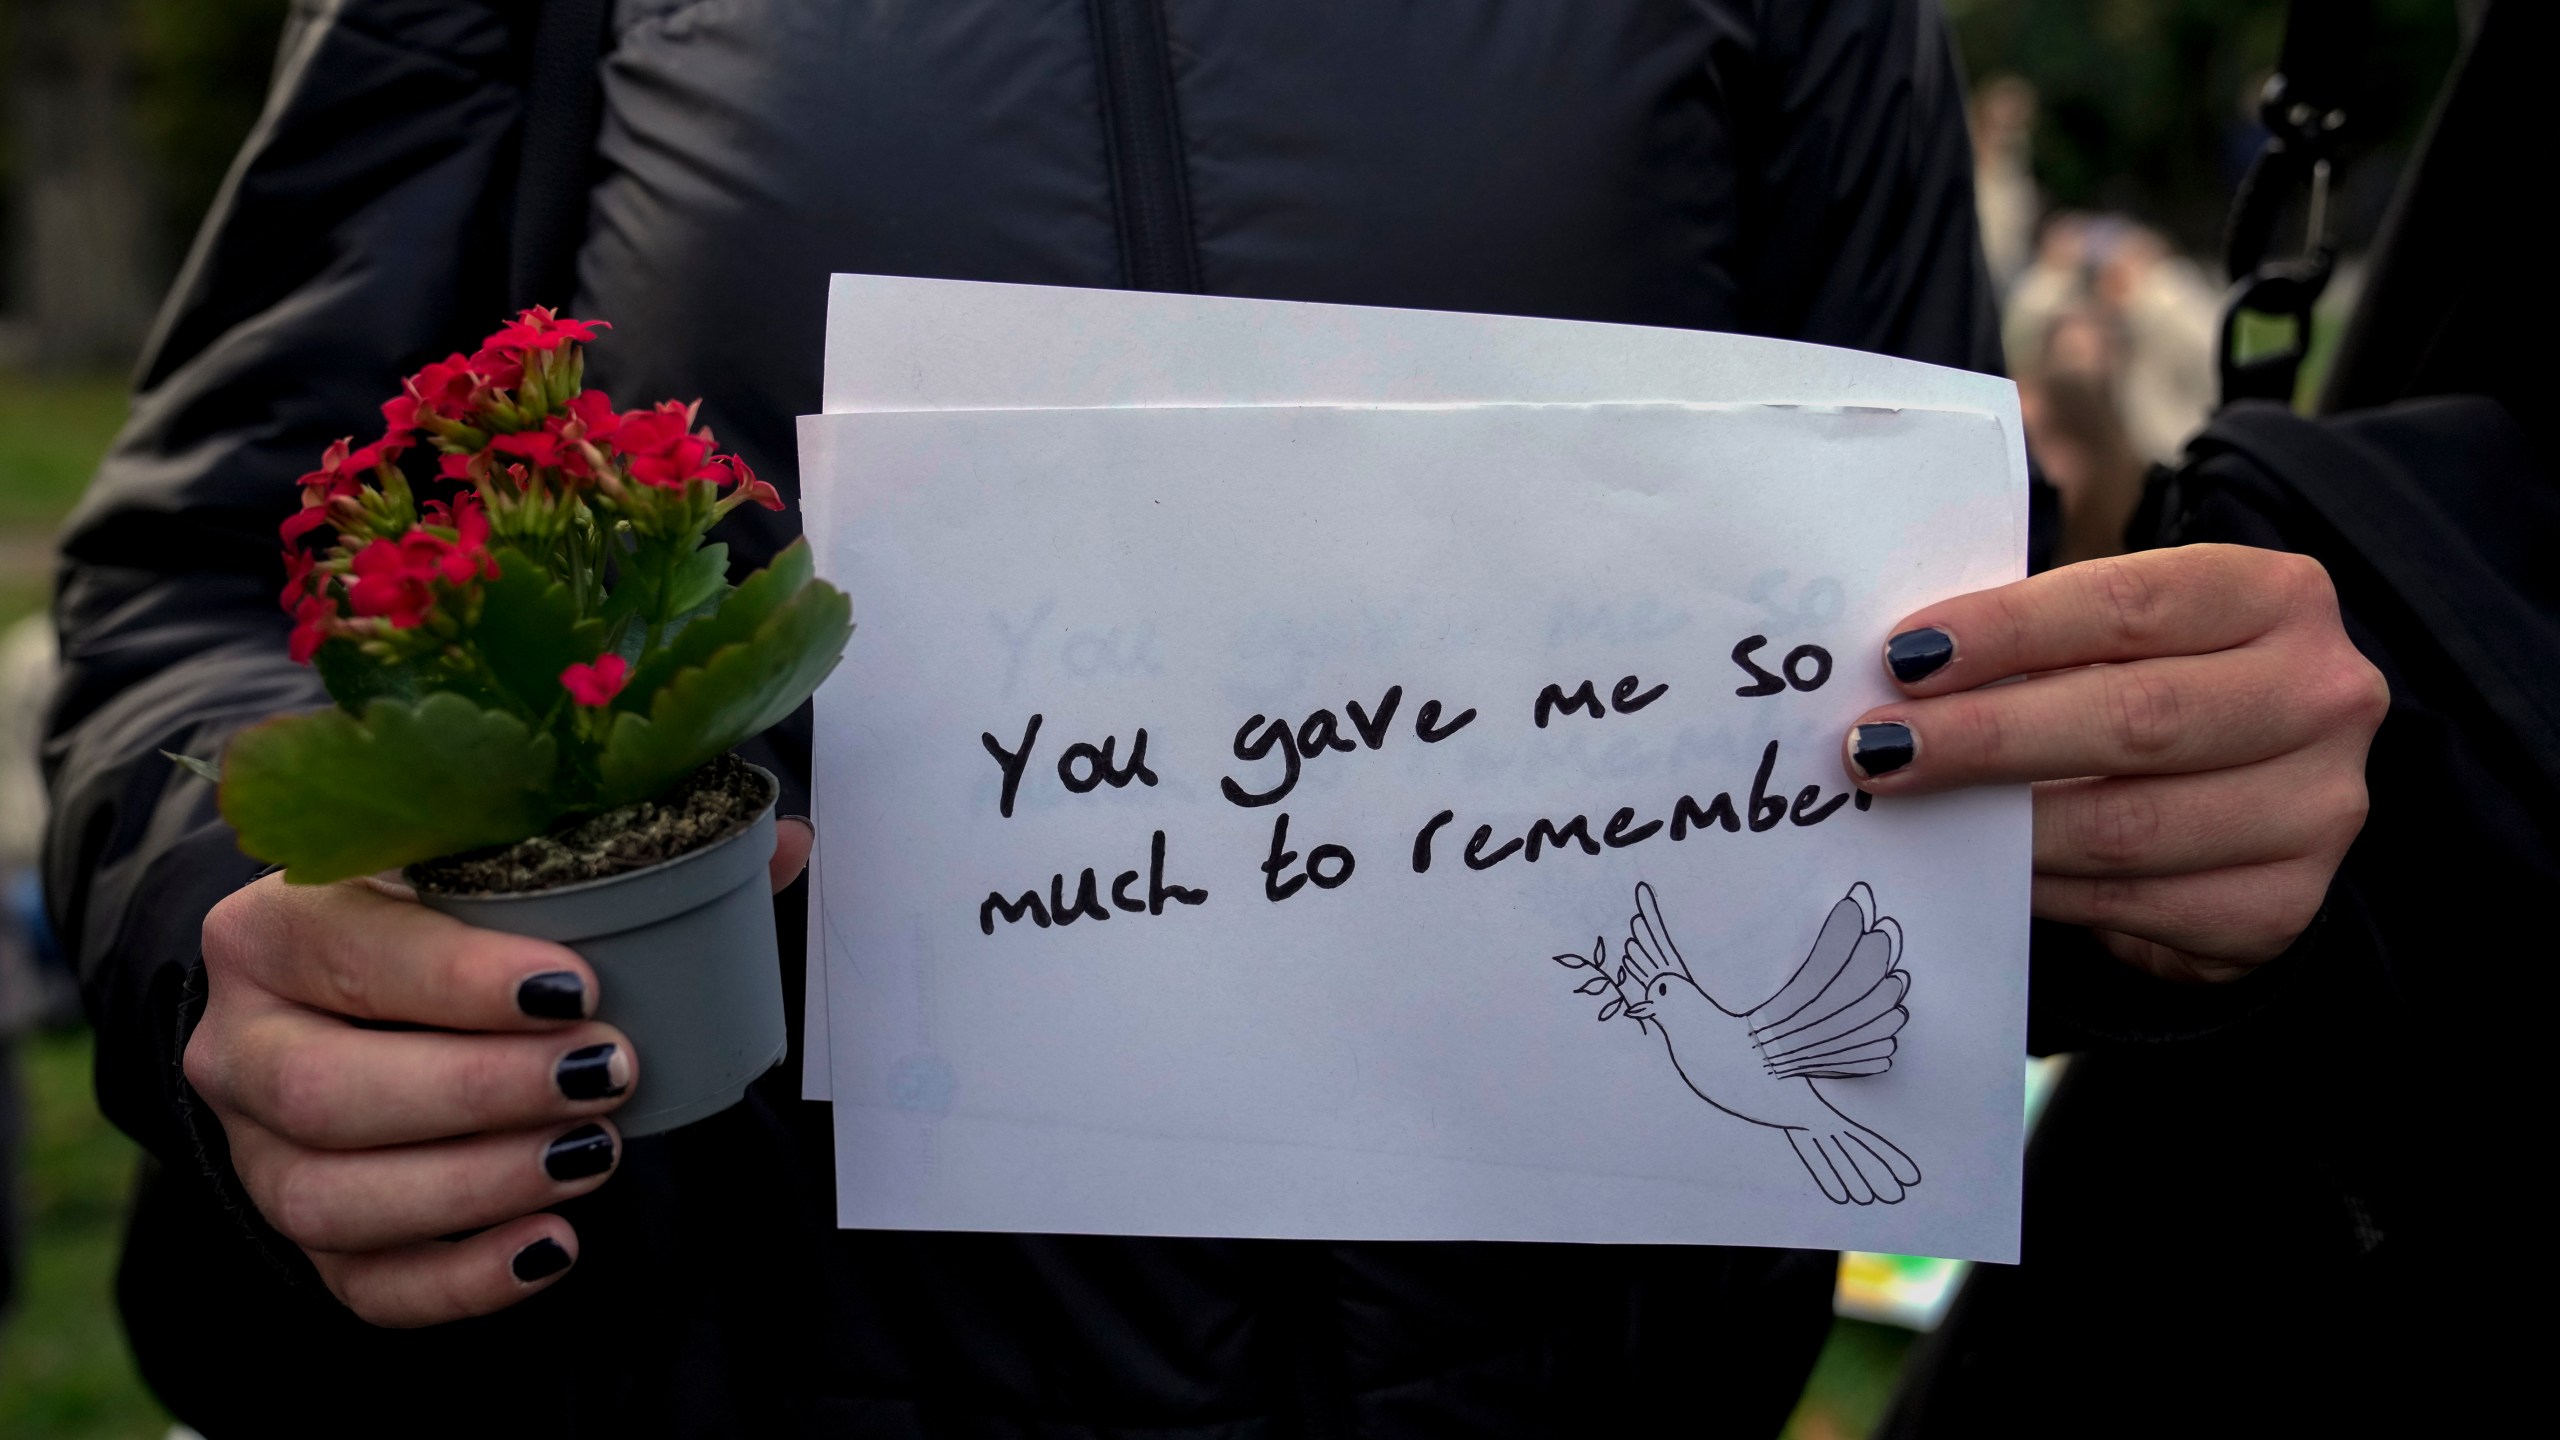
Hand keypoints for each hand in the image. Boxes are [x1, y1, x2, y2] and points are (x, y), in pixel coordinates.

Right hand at [185, 818, 813, 1325]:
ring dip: (478, 1183)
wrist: (343, 1005)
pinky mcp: (299, 1235)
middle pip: (329, 1089)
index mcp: (275, 924)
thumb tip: (790, 843)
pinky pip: (362, 1283)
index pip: (348, 951)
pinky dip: (462, 1278)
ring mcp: (256, 1150)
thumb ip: (633, 851)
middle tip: (610, 1074)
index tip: (579, 986)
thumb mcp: (503, 868)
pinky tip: (555, 1246)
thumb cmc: (445, 923)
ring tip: (596, 1154)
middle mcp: (236, 1041)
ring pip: (336, 1196)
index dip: (458, 977)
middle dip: (482, 1090)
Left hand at [1841, 545, 2385, 982]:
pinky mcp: (2280, 907)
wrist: (2250, 808)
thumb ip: (2041, 642)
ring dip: (1999, 824)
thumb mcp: (2120, 641)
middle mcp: (2325, 696)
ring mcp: (2317, 810)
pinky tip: (1981, 868)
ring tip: (1907, 807)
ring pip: (2128, 824)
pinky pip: (2129, 901)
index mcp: (2278, 596)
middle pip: (2135, 717)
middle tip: (1878, 747)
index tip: (1906, 657)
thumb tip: (1902, 669)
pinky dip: (2039, 886)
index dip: (2010, 630)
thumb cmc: (2154, 691)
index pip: (2131, 603)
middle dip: (1987, 736)